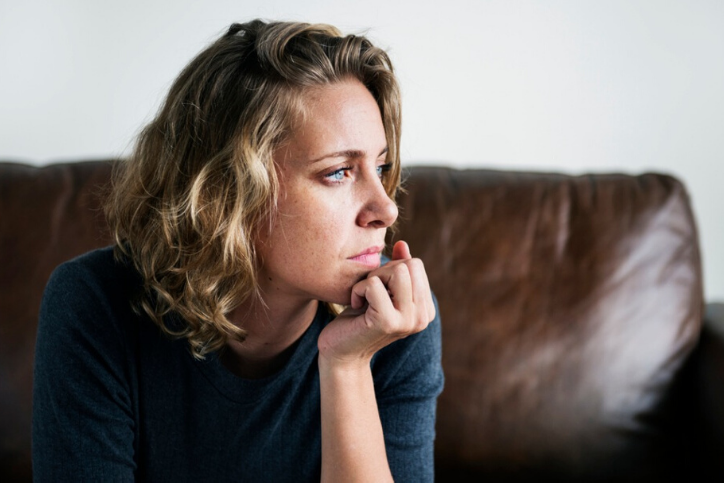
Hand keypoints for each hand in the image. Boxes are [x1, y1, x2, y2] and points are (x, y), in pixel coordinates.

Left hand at [317, 240, 435, 366]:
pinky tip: (356, 306)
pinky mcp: (388, 322)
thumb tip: (402, 244)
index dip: (391, 269)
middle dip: (383, 271)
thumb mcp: (381, 290)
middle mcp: (422, 317)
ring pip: (397, 271)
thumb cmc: (359, 318)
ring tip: (365, 297)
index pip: (416, 265)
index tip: (378, 290)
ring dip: (372, 278)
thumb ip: (396, 268)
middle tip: (369, 293)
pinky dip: (358, 289)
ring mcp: (408, 321)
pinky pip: (374, 284)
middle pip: (409, 265)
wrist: (341, 352)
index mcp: (425, 309)